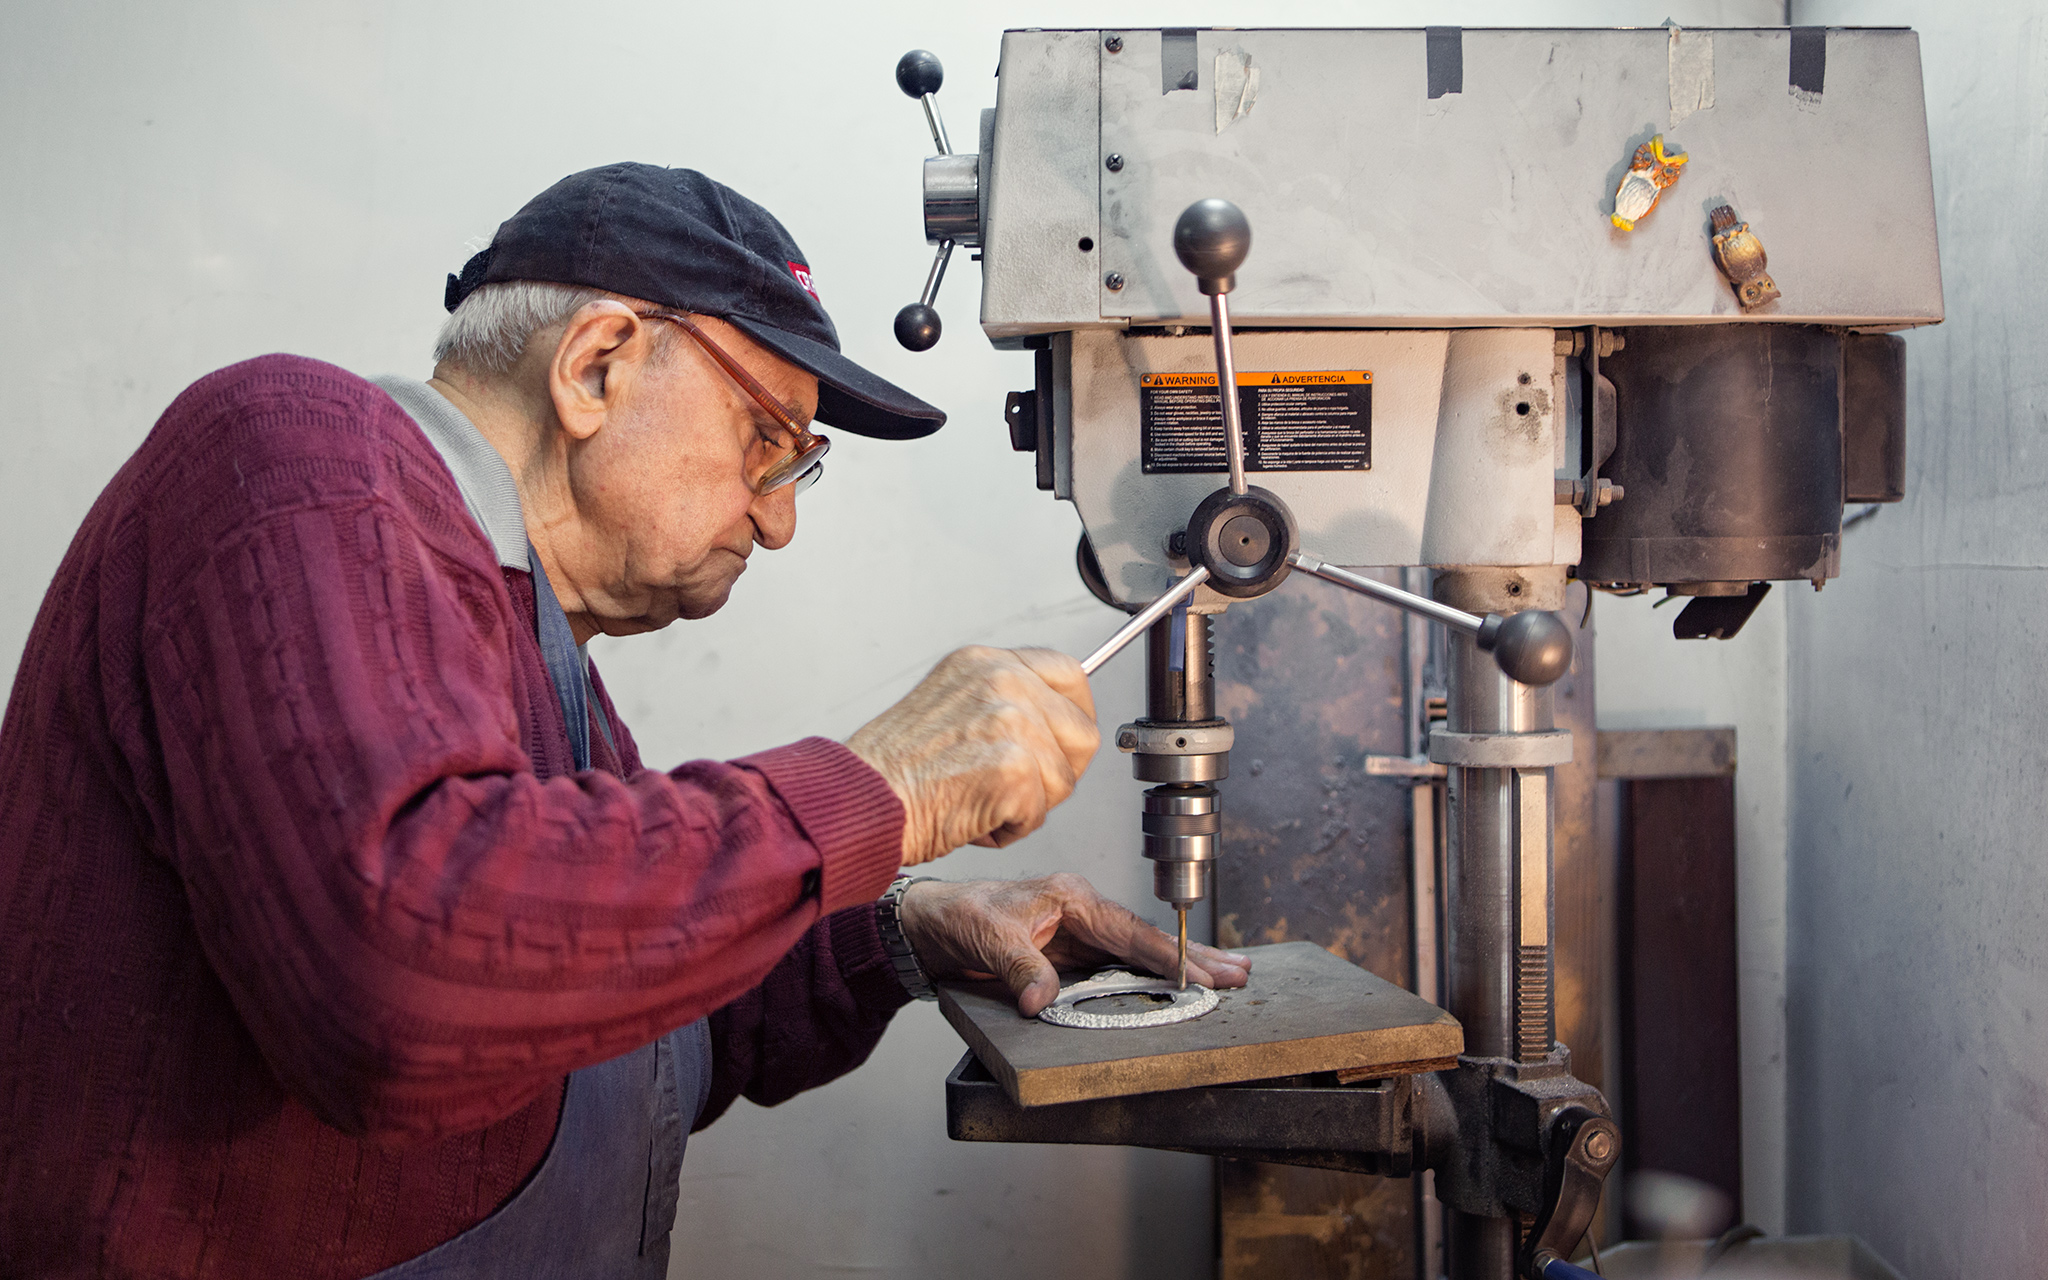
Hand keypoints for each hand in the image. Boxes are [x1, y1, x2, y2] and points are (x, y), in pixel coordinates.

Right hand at [846, 647, 1098, 865]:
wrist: (859, 800)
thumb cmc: (891, 769)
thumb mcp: (948, 704)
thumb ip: (1000, 702)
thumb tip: (1052, 724)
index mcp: (986, 663)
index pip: (1069, 673)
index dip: (1074, 715)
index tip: (1062, 742)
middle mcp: (1003, 682)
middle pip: (1081, 732)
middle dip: (1057, 770)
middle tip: (1014, 787)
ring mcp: (1012, 723)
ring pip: (1064, 780)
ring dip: (1028, 805)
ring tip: (977, 800)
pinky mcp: (1015, 769)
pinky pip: (1040, 813)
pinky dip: (1008, 829)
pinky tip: (970, 817)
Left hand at [896, 874, 1252, 1016]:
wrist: (930, 924)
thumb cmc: (958, 916)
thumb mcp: (988, 938)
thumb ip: (1022, 968)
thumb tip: (1042, 998)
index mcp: (1071, 898)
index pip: (1131, 932)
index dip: (1171, 956)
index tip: (1204, 975)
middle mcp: (1082, 912)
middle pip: (1148, 939)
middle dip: (1196, 957)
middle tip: (1240, 974)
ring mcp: (1080, 933)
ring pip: (1139, 953)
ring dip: (1181, 967)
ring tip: (1225, 979)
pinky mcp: (1071, 953)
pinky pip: (1118, 967)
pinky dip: (1150, 976)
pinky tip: (1176, 987)